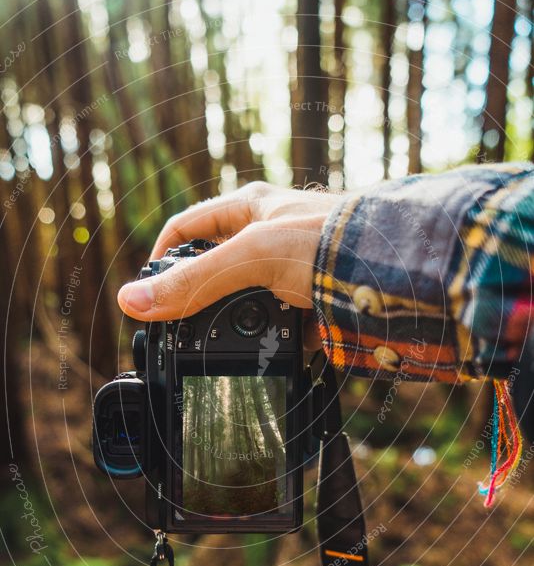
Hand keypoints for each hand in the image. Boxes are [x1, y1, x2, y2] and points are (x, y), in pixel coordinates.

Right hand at [117, 182, 338, 341]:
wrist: (401, 269)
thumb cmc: (332, 241)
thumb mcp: (251, 258)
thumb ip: (194, 283)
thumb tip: (133, 301)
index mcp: (248, 210)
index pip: (186, 230)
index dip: (161, 261)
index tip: (148, 296)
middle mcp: (269, 235)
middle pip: (216, 270)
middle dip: (202, 301)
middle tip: (186, 331)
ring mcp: (294, 269)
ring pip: (250, 303)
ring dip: (243, 326)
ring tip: (235, 349)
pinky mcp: (316, 299)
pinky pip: (286, 326)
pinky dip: (279, 343)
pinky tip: (277, 356)